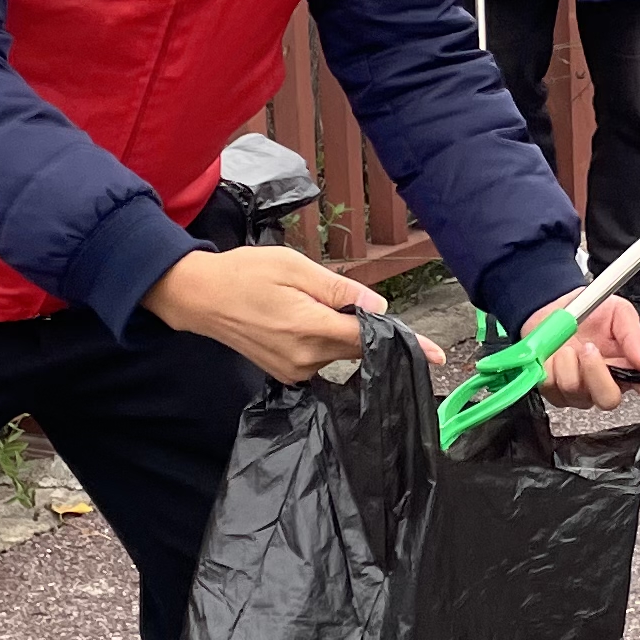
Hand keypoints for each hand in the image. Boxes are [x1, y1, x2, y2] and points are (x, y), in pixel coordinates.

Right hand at [143, 246, 391, 383]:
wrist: (199, 297)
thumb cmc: (245, 273)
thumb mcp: (294, 267)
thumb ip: (339, 290)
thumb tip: (379, 308)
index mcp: (310, 328)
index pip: (370, 339)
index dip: (407, 343)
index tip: (439, 356)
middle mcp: (306, 357)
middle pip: (358, 347)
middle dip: (370, 330)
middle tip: (348, 299)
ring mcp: (295, 370)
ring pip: (340, 353)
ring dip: (343, 333)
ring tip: (306, 302)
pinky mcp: (286, 373)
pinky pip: (322, 358)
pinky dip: (326, 340)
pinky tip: (303, 318)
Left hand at [536, 293, 639, 415]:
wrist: (556, 309)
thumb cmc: (590, 313)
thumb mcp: (618, 312)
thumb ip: (632, 335)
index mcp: (626, 367)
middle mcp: (604, 383)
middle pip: (607, 399)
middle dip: (596, 373)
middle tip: (588, 348)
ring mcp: (579, 392)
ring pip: (575, 392)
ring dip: (568, 364)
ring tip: (567, 346)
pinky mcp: (554, 392)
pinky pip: (551, 389)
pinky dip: (550, 368)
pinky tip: (554, 356)